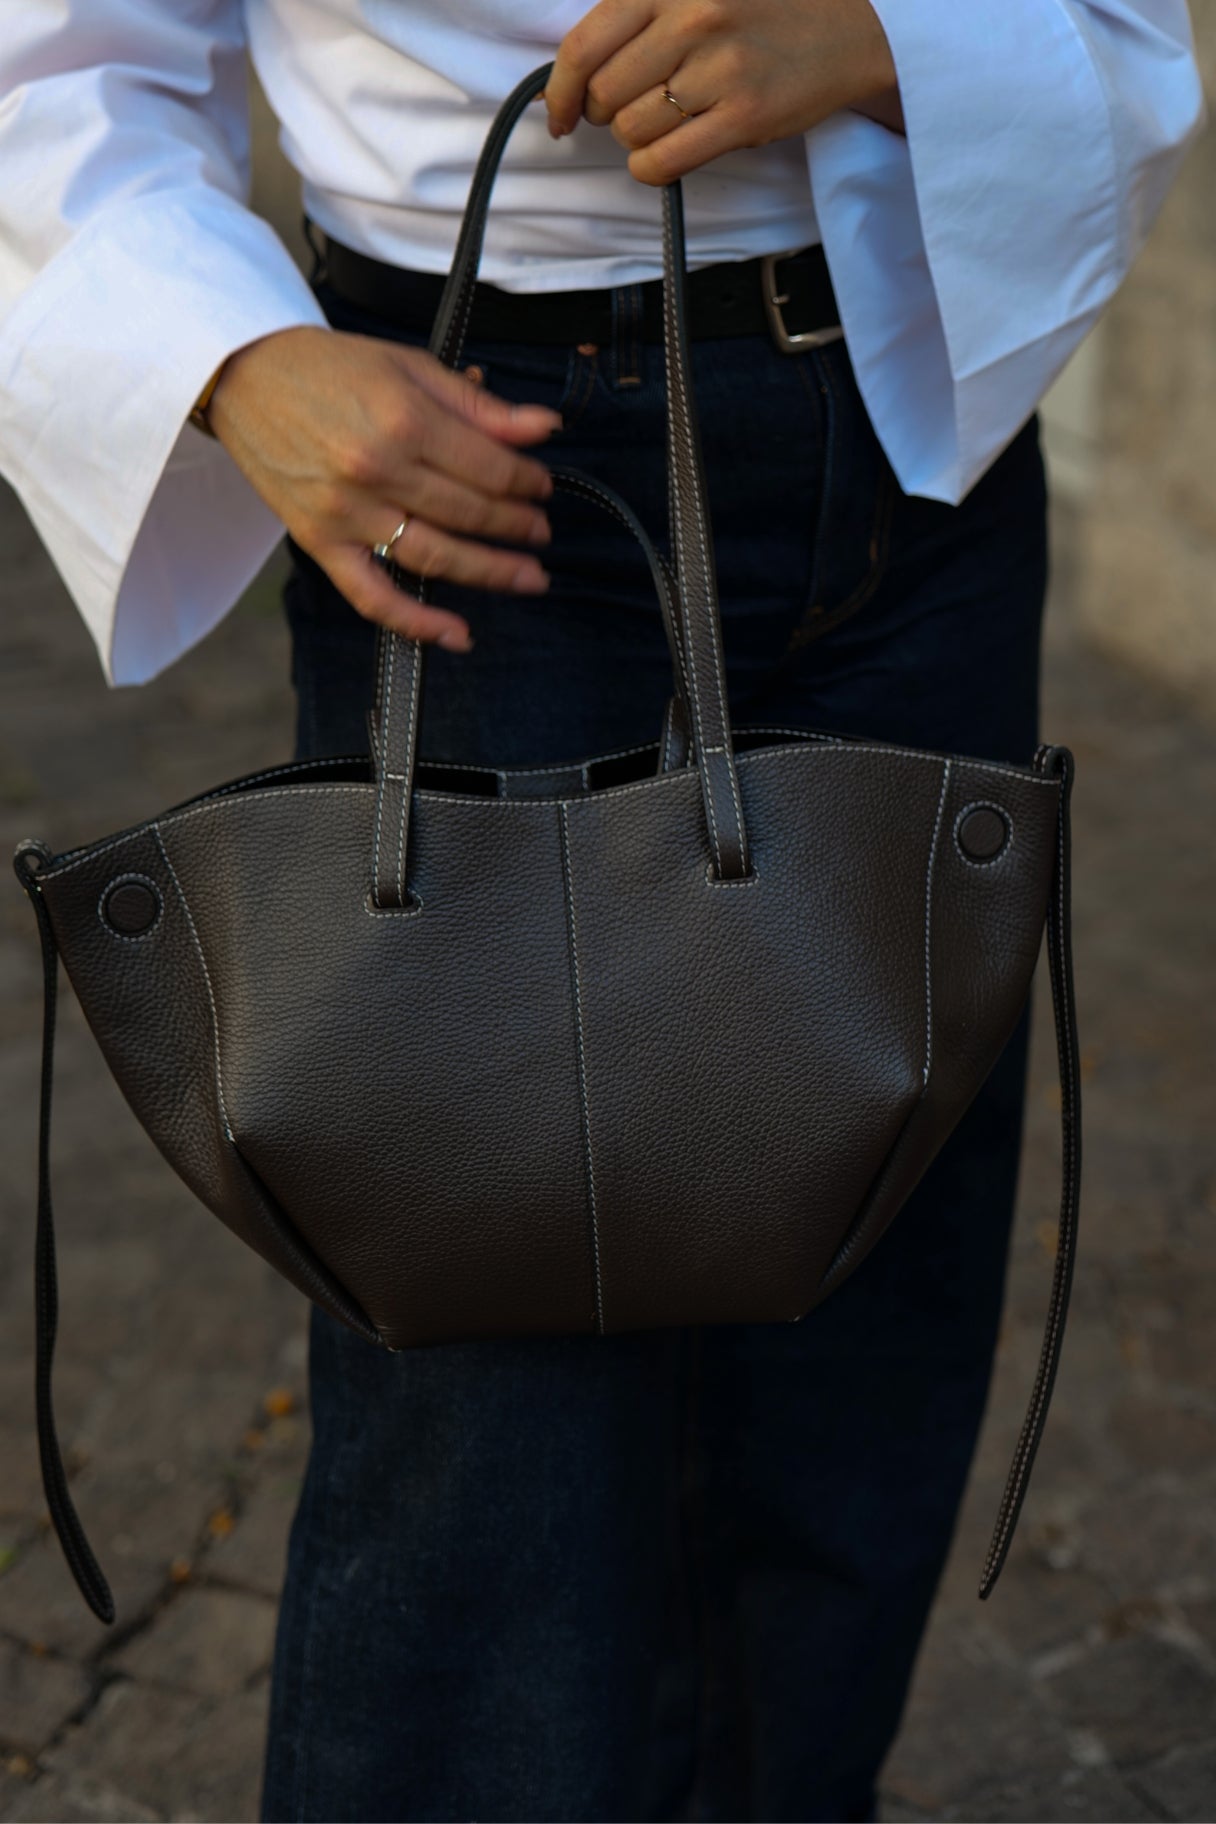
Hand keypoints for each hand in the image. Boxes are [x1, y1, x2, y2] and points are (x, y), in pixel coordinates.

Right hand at [207, 326, 562, 650]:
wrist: (243, 374)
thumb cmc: (328, 368)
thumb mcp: (409, 366)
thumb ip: (477, 404)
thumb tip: (544, 427)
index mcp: (404, 419)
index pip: (490, 468)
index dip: (527, 482)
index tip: (542, 487)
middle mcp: (377, 470)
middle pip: (470, 513)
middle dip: (517, 526)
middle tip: (541, 532)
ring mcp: (347, 512)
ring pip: (436, 556)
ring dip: (491, 573)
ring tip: (528, 577)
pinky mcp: (320, 542)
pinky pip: (373, 596)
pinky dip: (417, 623)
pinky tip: (458, 635)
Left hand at [544, 0, 902, 185]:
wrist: (851, 26)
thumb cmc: (765, 11)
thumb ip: (643, 16)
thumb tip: (578, 77)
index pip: (585, 46)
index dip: (561, 91)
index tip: (560, 113)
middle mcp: (692, 19)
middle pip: (606, 96)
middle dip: (608, 114)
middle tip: (635, 108)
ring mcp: (719, 69)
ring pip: (633, 131)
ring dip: (638, 139)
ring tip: (671, 119)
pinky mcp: (743, 117)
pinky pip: (663, 161)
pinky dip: (653, 166)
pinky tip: (669, 153)